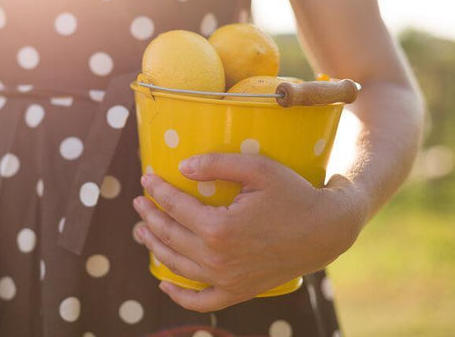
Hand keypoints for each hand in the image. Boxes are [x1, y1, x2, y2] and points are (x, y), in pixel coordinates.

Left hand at [132, 152, 367, 312]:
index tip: (146, 178)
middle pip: (169, 235)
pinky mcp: (237, 292)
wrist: (326, 231)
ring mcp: (226, 280)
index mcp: (219, 227)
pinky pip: (200, 301)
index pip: (175, 206)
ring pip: (176, 266)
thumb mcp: (257, 169)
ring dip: (154, 247)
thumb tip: (181, 166)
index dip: (157, 190)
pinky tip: (164, 284)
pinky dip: (179, 296)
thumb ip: (216, 164)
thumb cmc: (293, 194)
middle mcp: (217, 258)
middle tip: (138, 202)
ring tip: (142, 230)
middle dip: (149, 216)